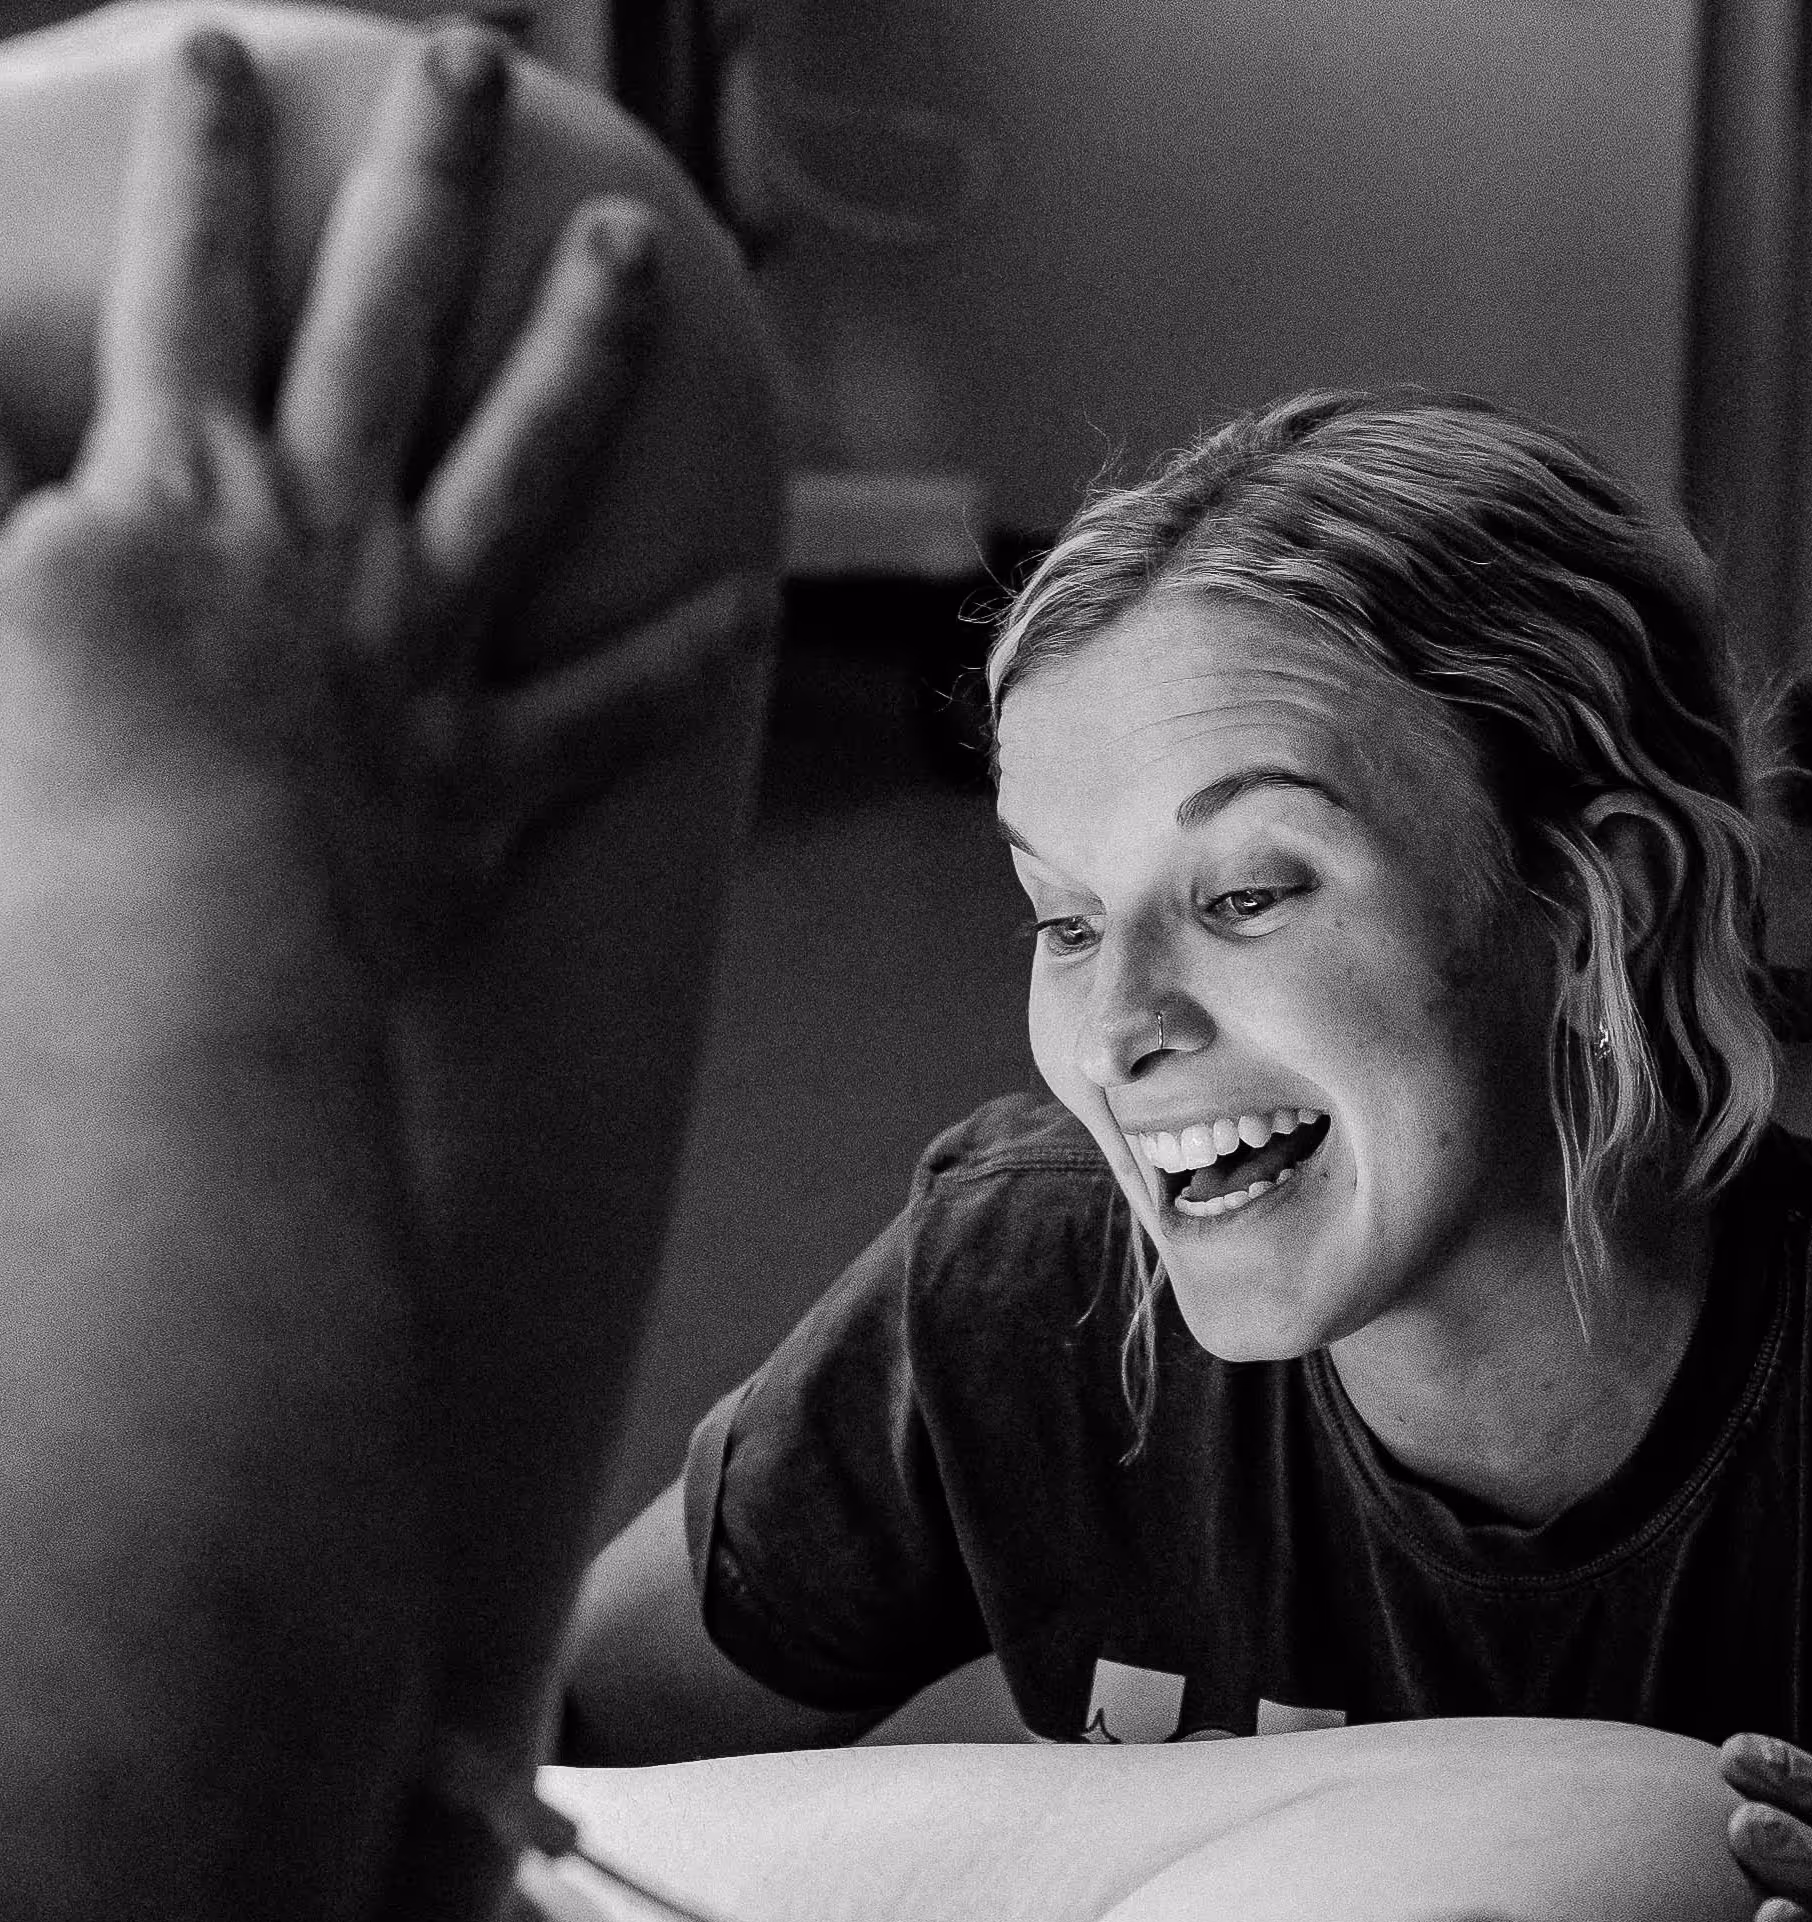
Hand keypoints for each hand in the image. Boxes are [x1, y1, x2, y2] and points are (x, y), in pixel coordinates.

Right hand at [0, 22, 765, 995]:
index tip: (233, 53)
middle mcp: (322, 532)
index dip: (202, 158)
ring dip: (585, 345)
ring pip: (525, 459)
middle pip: (384, 314)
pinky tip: (752, 602)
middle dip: (430, 172)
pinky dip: (682, 658)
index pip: (191, 277)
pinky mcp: (488, 772)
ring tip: (637, 250)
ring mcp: (421, 644)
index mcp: (181, 483)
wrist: (177, 952)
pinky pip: (608, 707)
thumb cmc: (46, 795)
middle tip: (482, 63)